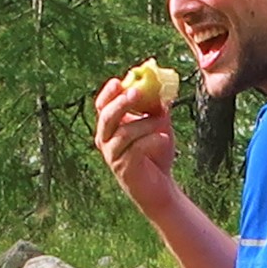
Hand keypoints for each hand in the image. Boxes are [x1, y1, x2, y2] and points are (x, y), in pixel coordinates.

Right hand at [92, 58, 179, 200]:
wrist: (160, 186)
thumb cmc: (156, 153)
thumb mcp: (158, 125)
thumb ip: (157, 105)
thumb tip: (162, 83)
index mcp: (110, 127)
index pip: (102, 106)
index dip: (108, 93)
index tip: (119, 81)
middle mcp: (106, 140)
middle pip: (106, 118)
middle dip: (121, 104)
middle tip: (136, 93)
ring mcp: (113, 156)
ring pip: (124, 133)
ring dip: (145, 124)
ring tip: (163, 121)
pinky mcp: (124, 169)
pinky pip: (136, 149)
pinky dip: (151, 140)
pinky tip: (164, 139)